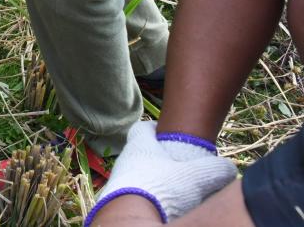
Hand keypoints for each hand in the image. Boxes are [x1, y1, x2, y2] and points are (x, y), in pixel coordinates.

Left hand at [85, 121, 236, 225]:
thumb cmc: (161, 188)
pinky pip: (135, 192)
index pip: (141, 128)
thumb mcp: (195, 176)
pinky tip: (162, 203)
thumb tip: (229, 168)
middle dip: (158, 157)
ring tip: (173, 187)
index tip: (165, 132)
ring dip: (154, 178)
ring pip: (137, 172)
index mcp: (140, 145)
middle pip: (141, 152)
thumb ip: (214, 169)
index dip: (153, 129)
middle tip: (178, 165)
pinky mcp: (117, 198)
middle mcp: (126, 159)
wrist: (131, 217)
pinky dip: (148, 195)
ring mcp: (120, 179)